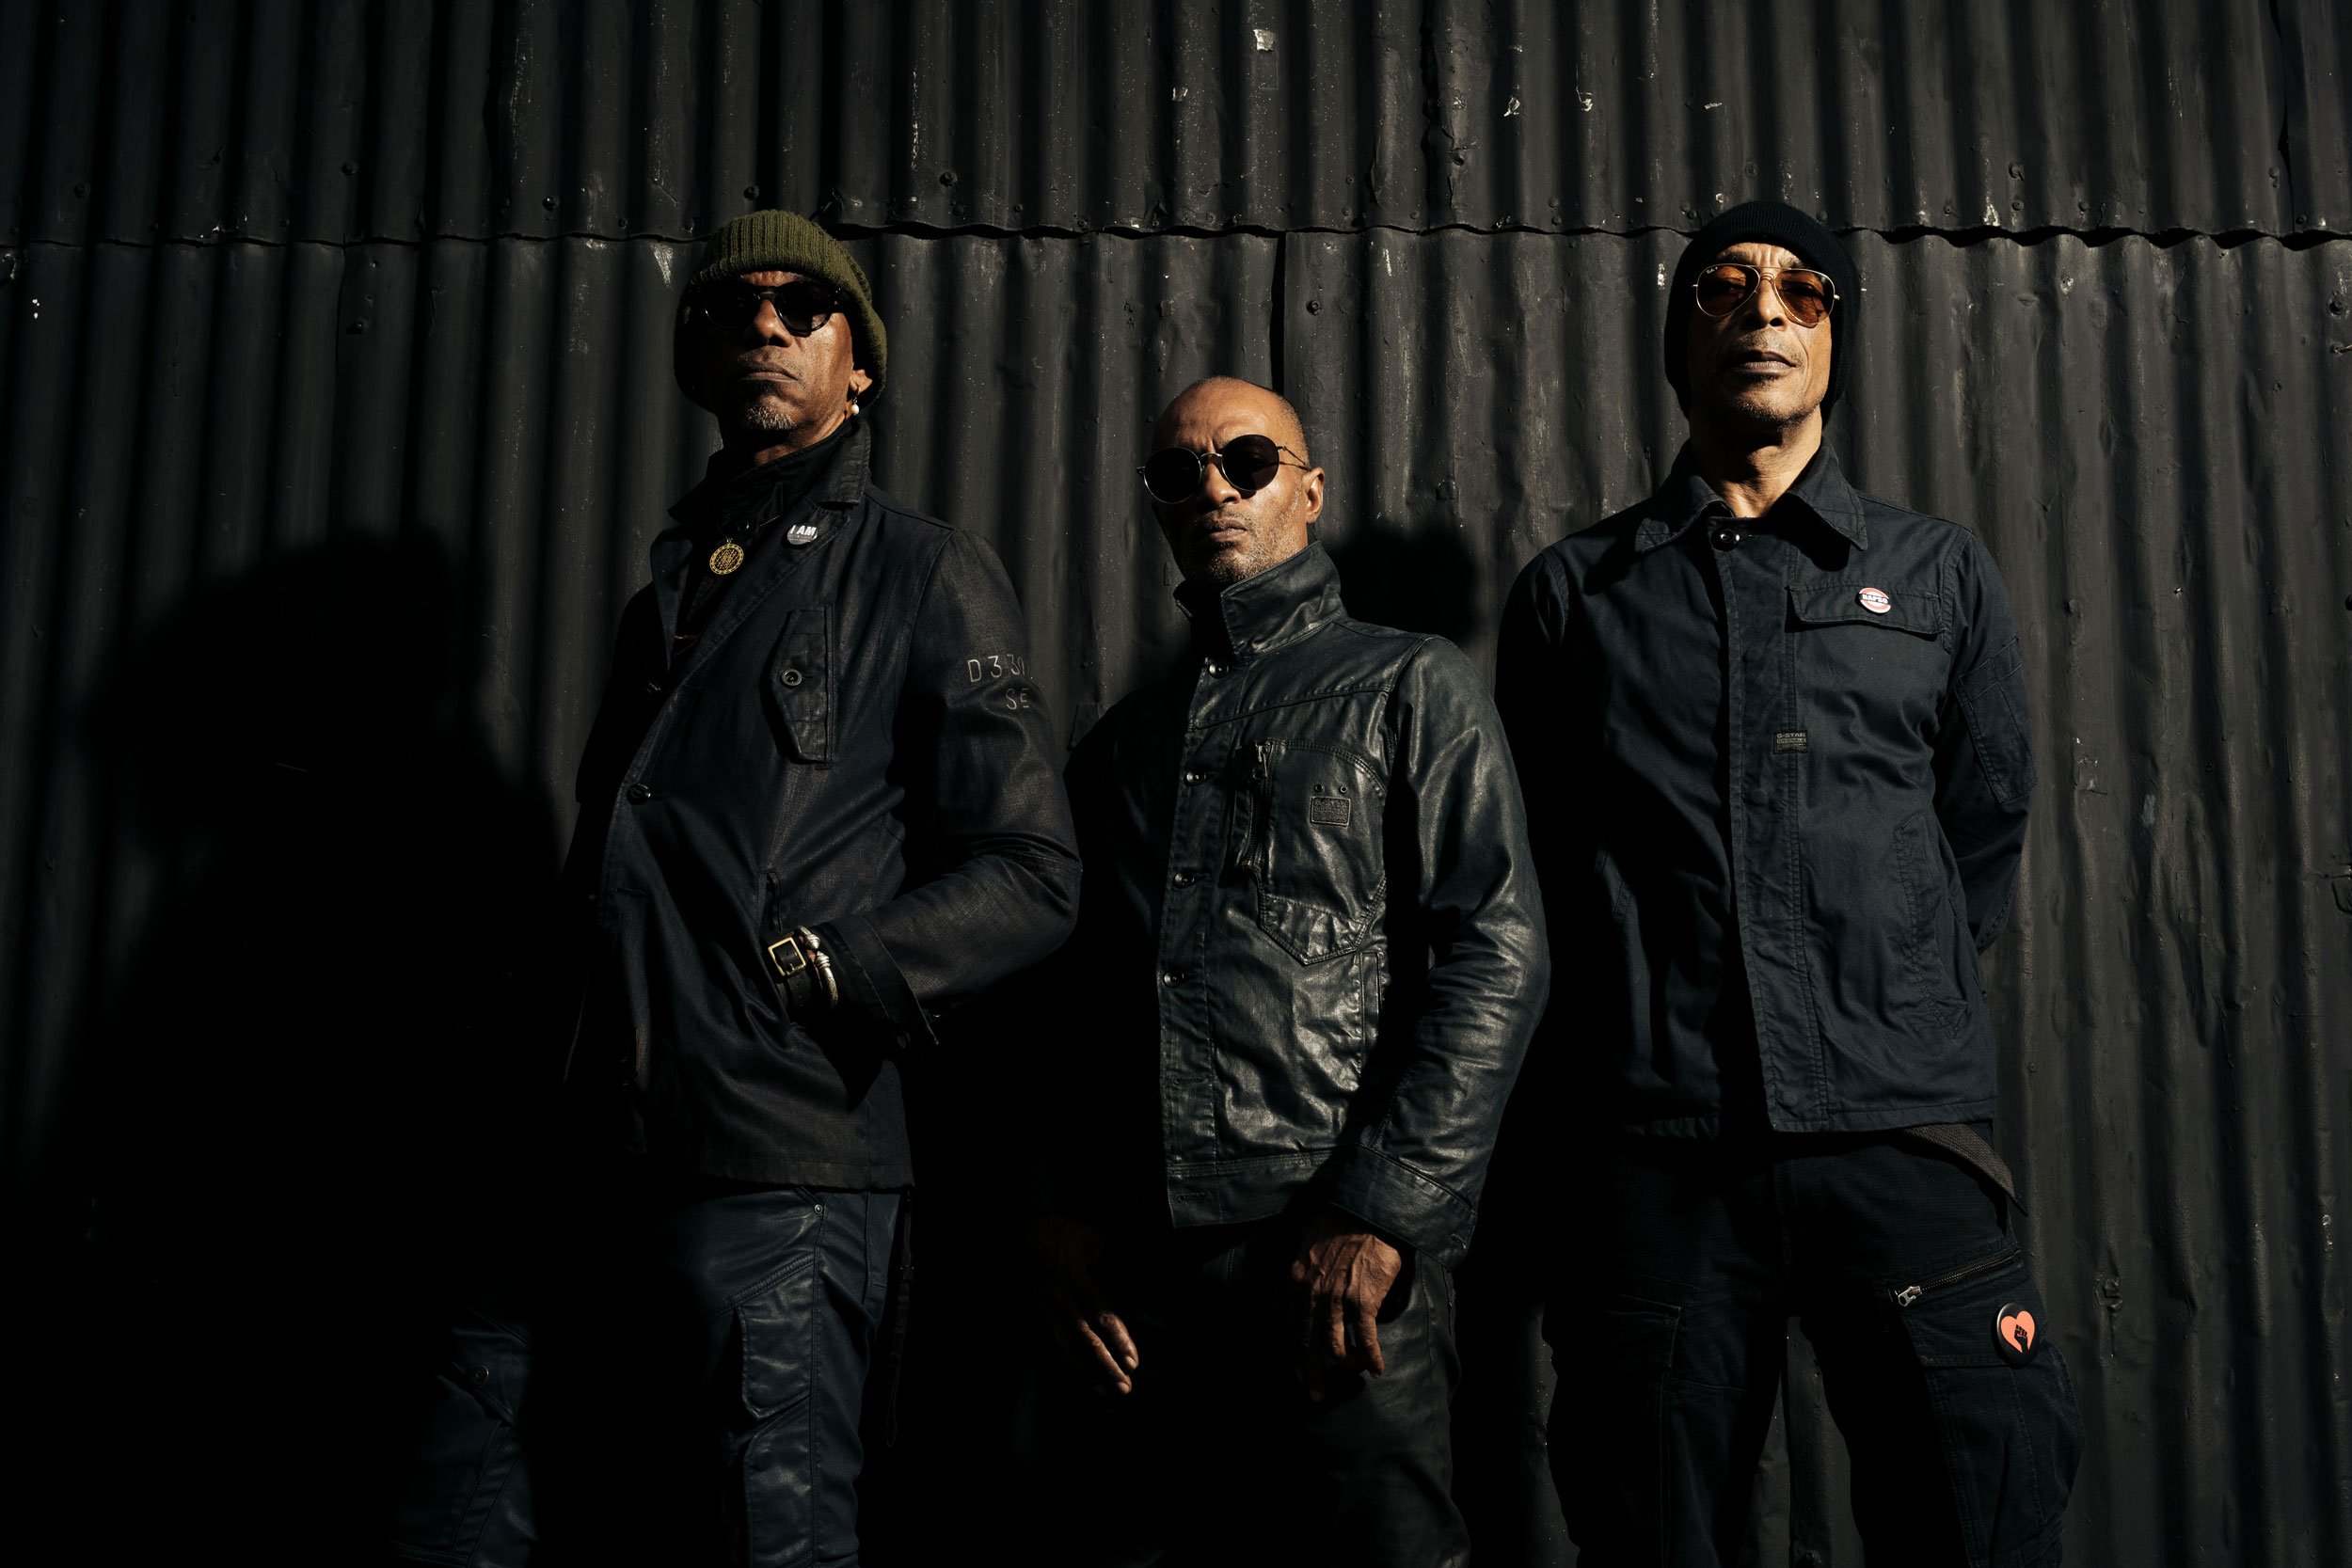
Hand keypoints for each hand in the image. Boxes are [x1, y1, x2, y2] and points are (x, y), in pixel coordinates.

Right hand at [1029, 1215, 1140, 1395]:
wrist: (1021, 1233)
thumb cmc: (1063, 1233)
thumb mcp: (1093, 1237)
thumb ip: (1115, 1256)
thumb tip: (1145, 1266)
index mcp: (1080, 1281)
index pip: (1103, 1317)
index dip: (1120, 1341)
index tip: (1133, 1362)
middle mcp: (1064, 1301)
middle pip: (1087, 1341)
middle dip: (1107, 1367)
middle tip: (1125, 1387)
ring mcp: (1047, 1312)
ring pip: (1067, 1350)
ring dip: (1087, 1374)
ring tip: (1105, 1392)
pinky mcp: (1036, 1317)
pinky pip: (1051, 1347)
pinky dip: (1065, 1365)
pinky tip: (1078, 1379)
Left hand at [1288, 1208, 1404, 1399]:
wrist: (1366, 1212)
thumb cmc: (1337, 1223)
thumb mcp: (1304, 1243)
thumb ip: (1300, 1268)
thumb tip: (1297, 1282)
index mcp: (1296, 1283)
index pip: (1291, 1330)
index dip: (1295, 1356)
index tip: (1298, 1374)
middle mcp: (1312, 1296)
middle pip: (1308, 1347)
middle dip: (1312, 1375)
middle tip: (1317, 1395)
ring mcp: (1337, 1301)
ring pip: (1335, 1349)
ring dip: (1346, 1367)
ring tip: (1355, 1373)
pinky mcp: (1363, 1302)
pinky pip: (1365, 1341)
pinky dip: (1371, 1359)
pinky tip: (1377, 1369)